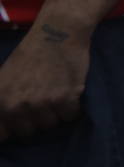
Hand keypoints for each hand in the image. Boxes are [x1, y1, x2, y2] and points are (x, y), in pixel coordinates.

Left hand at [0, 23, 88, 141]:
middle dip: (36, 120)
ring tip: (57, 93)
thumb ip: (3, 102)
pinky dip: (73, 107)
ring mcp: (42, 104)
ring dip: (55, 113)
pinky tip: (70, 90)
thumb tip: (5, 132)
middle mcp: (17, 106)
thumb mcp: (4, 78)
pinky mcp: (66, 99)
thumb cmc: (30, 53)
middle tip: (42, 101)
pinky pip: (71, 116)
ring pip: (51, 124)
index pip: (3, 134)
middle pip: (29, 132)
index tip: (21, 122)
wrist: (57, 32)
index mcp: (0, 100)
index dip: (13, 129)